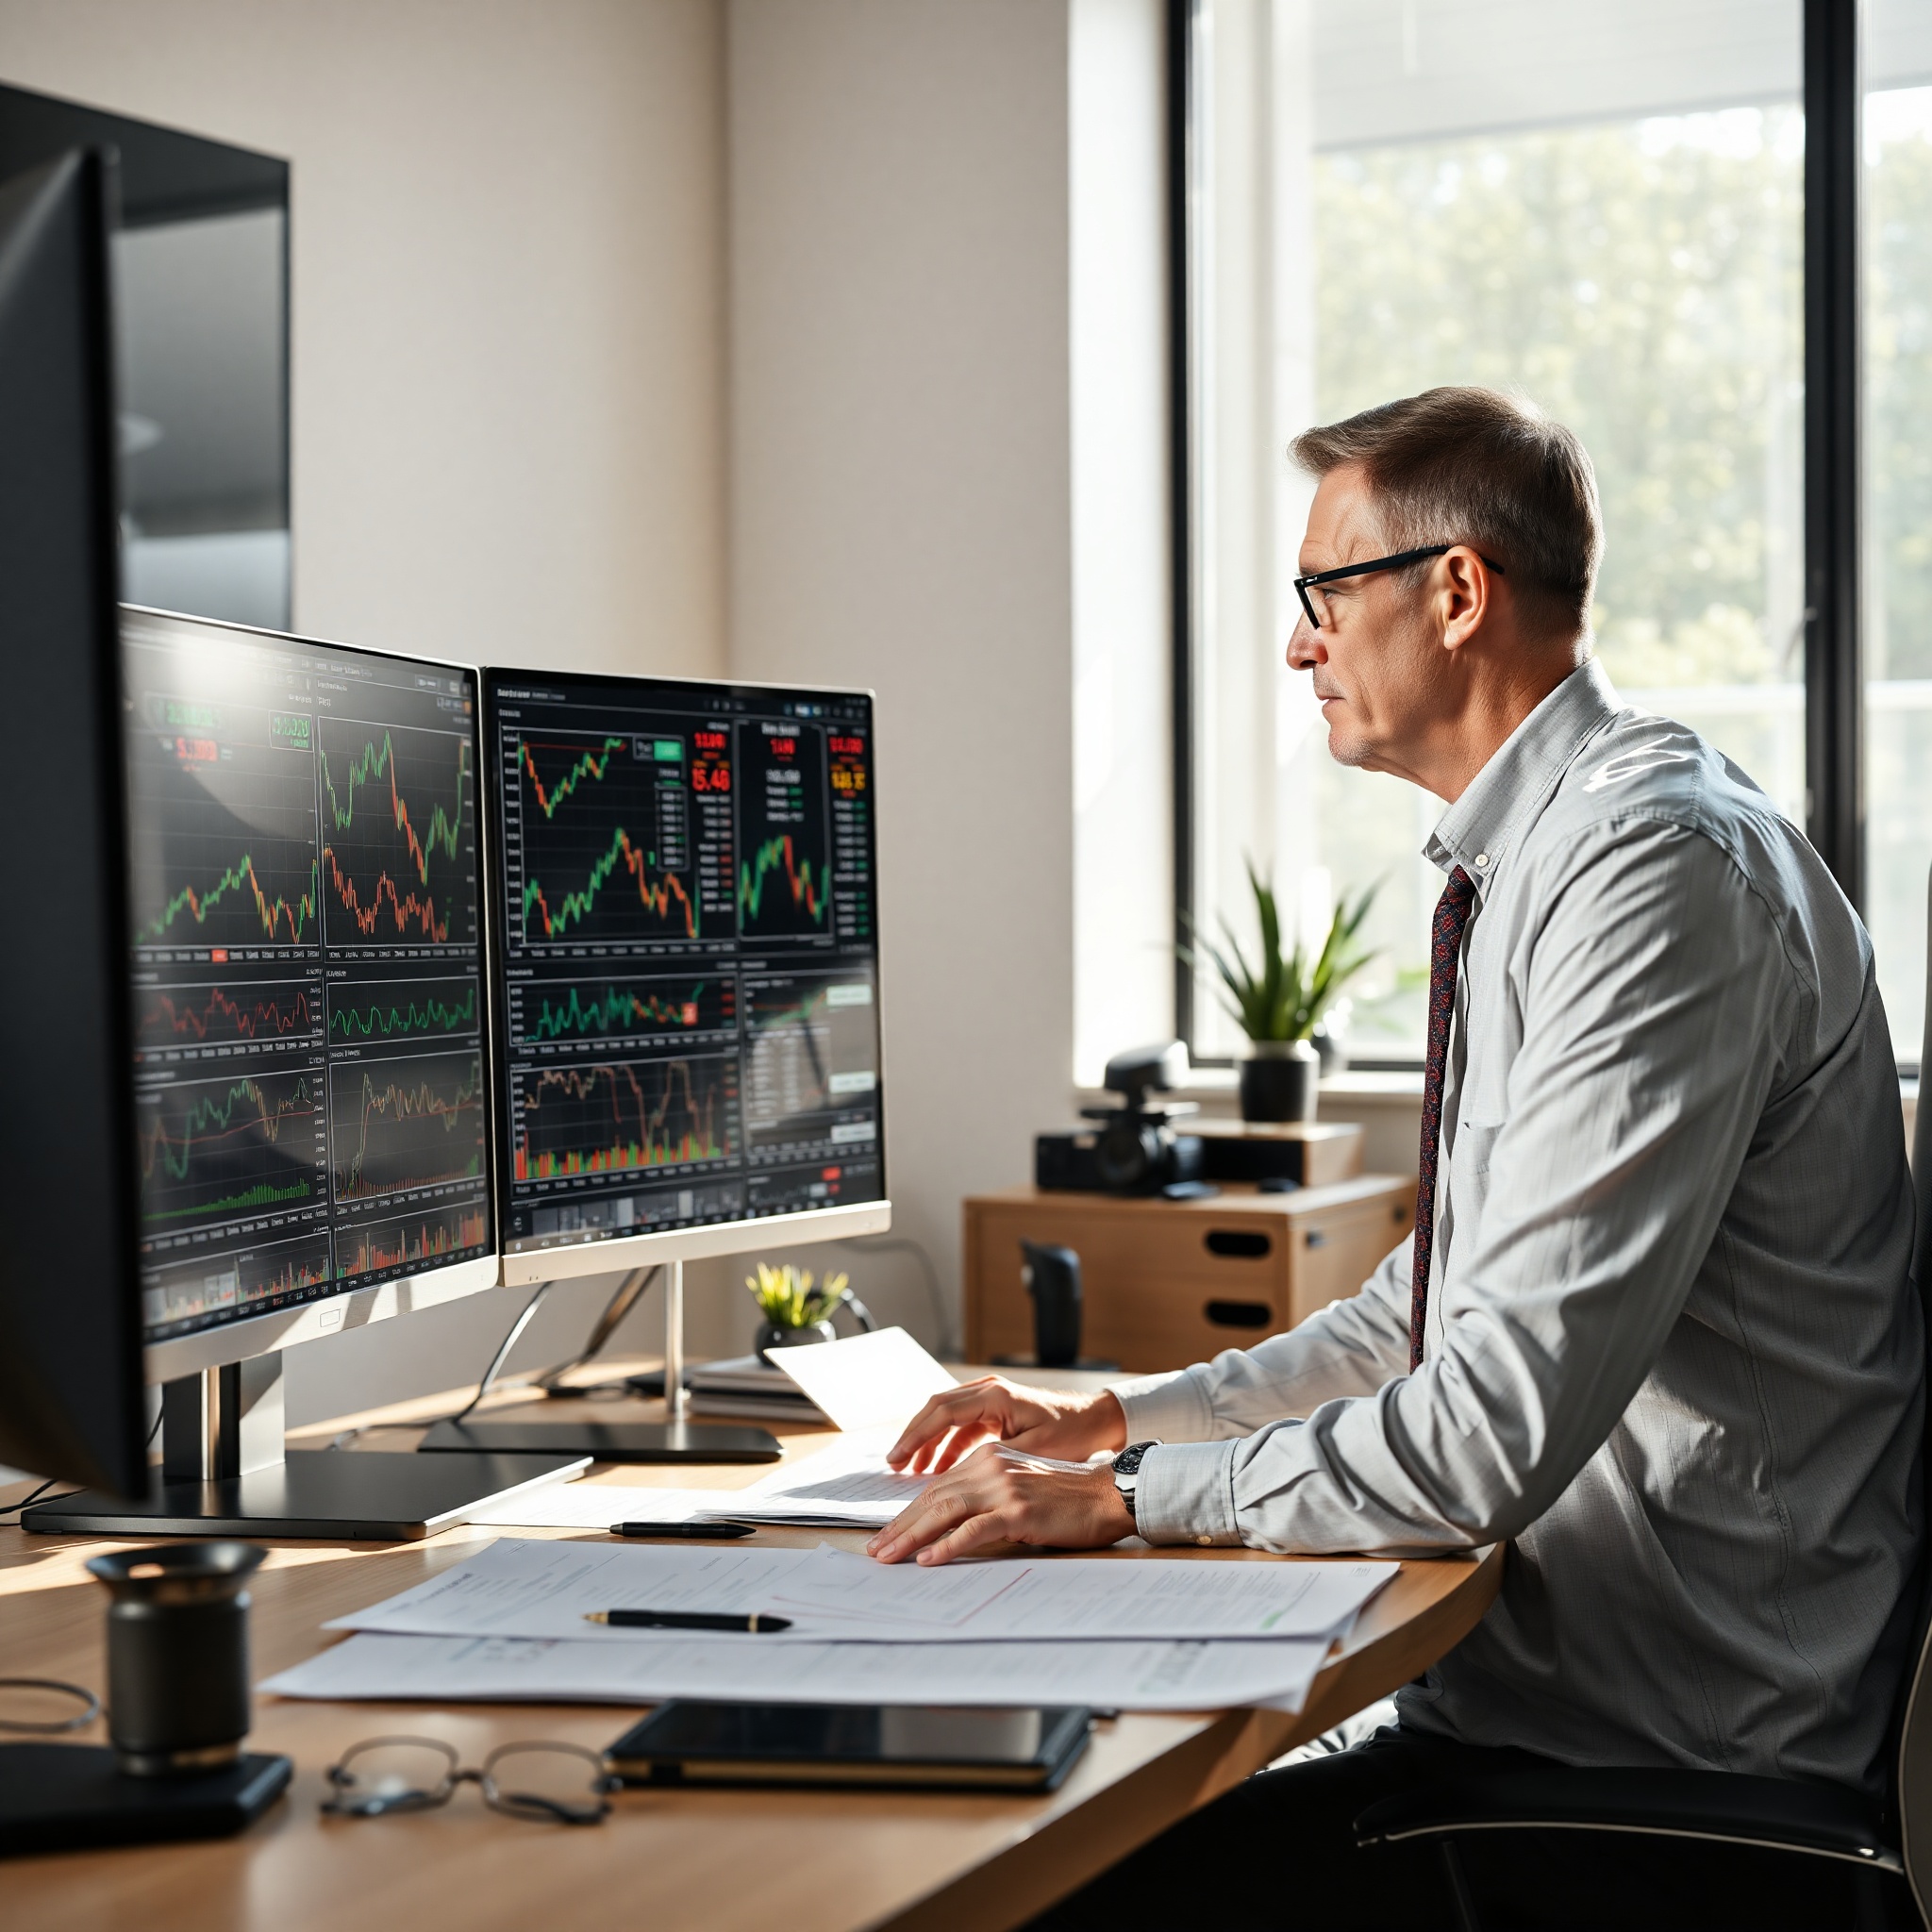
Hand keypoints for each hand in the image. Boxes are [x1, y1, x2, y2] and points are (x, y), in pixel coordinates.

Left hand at [866, 1442, 1133, 1564]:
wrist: (1108, 1494)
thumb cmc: (1067, 1498)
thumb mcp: (1020, 1488)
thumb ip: (988, 1498)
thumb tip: (952, 1526)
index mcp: (988, 1459)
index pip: (937, 1488)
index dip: (908, 1512)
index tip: (887, 1534)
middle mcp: (991, 1467)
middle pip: (933, 1498)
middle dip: (900, 1526)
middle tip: (876, 1551)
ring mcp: (1004, 1488)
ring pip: (945, 1511)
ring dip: (912, 1536)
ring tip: (890, 1557)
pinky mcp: (1018, 1510)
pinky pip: (974, 1529)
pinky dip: (948, 1545)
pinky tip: (929, 1559)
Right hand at [886, 1378, 1127, 1475]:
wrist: (1097, 1422)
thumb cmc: (1072, 1436)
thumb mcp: (1033, 1452)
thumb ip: (995, 1460)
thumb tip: (959, 1477)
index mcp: (995, 1396)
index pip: (942, 1411)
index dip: (916, 1436)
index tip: (897, 1458)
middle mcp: (988, 1392)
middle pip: (936, 1410)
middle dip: (913, 1437)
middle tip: (893, 1464)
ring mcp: (991, 1400)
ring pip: (947, 1418)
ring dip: (928, 1443)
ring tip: (911, 1471)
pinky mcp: (996, 1413)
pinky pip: (962, 1427)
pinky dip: (947, 1446)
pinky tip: (938, 1470)